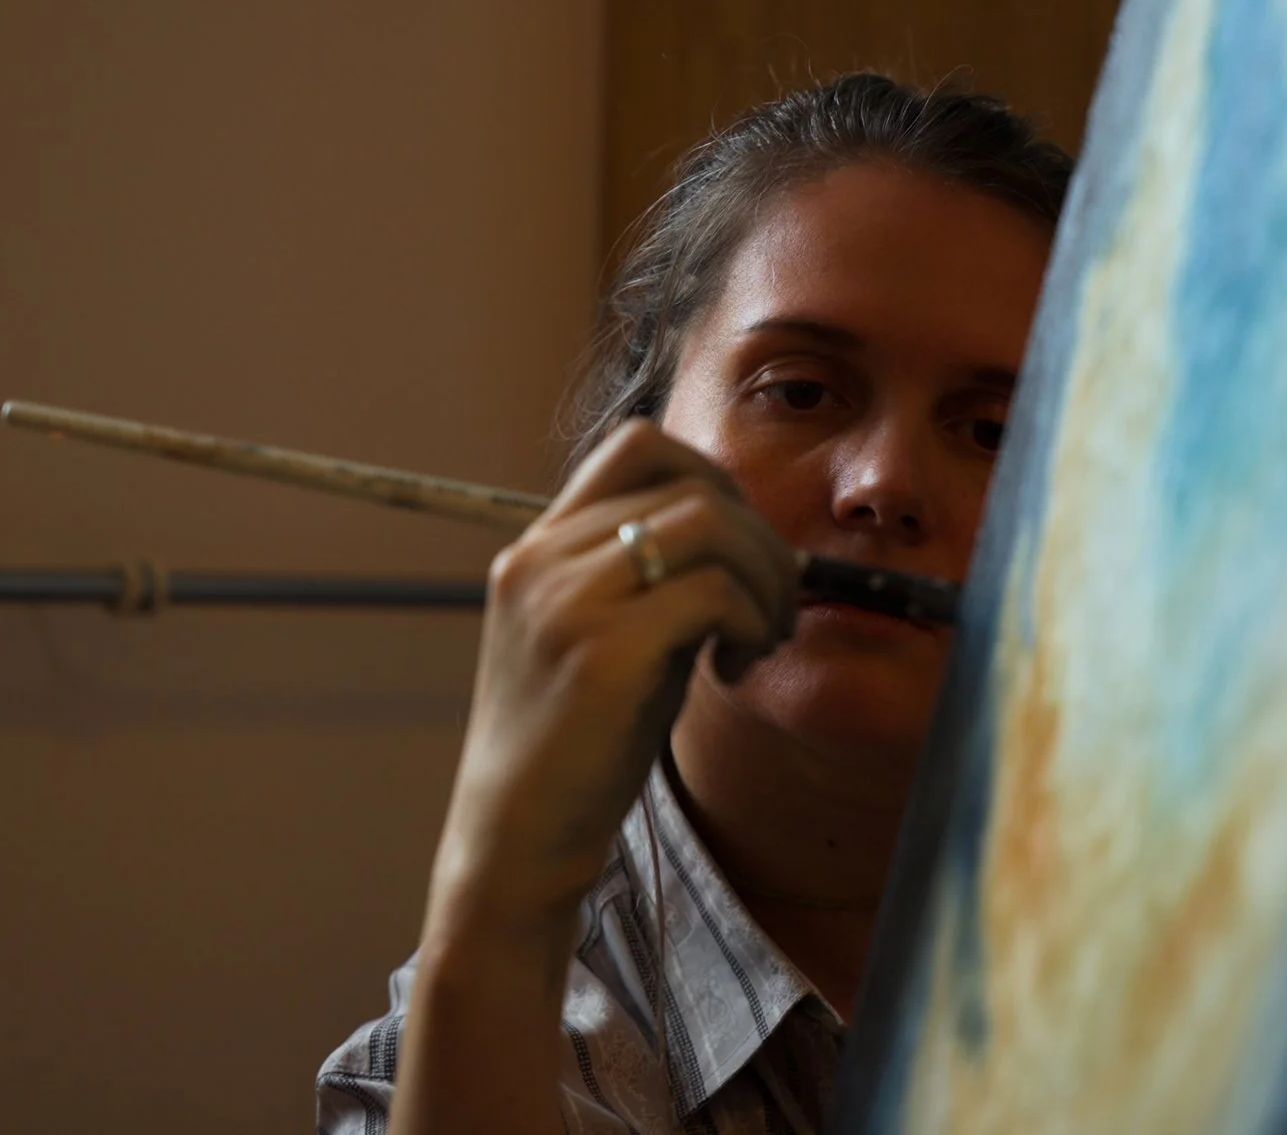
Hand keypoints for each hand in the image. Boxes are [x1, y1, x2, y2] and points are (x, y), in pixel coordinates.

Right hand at [424, 418, 799, 955]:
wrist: (515, 839)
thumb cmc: (573, 746)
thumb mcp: (598, 636)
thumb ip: (645, 576)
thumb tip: (746, 536)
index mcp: (535, 549)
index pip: (637, 446)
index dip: (712, 478)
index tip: (742, 545)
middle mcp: (543, 561)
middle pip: (688, 479)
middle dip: (757, 531)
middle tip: (771, 600)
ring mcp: (567, 603)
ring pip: (710, 525)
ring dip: (765, 576)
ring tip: (761, 635)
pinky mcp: (603, 653)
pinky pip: (713, 593)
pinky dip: (748, 620)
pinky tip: (734, 668)